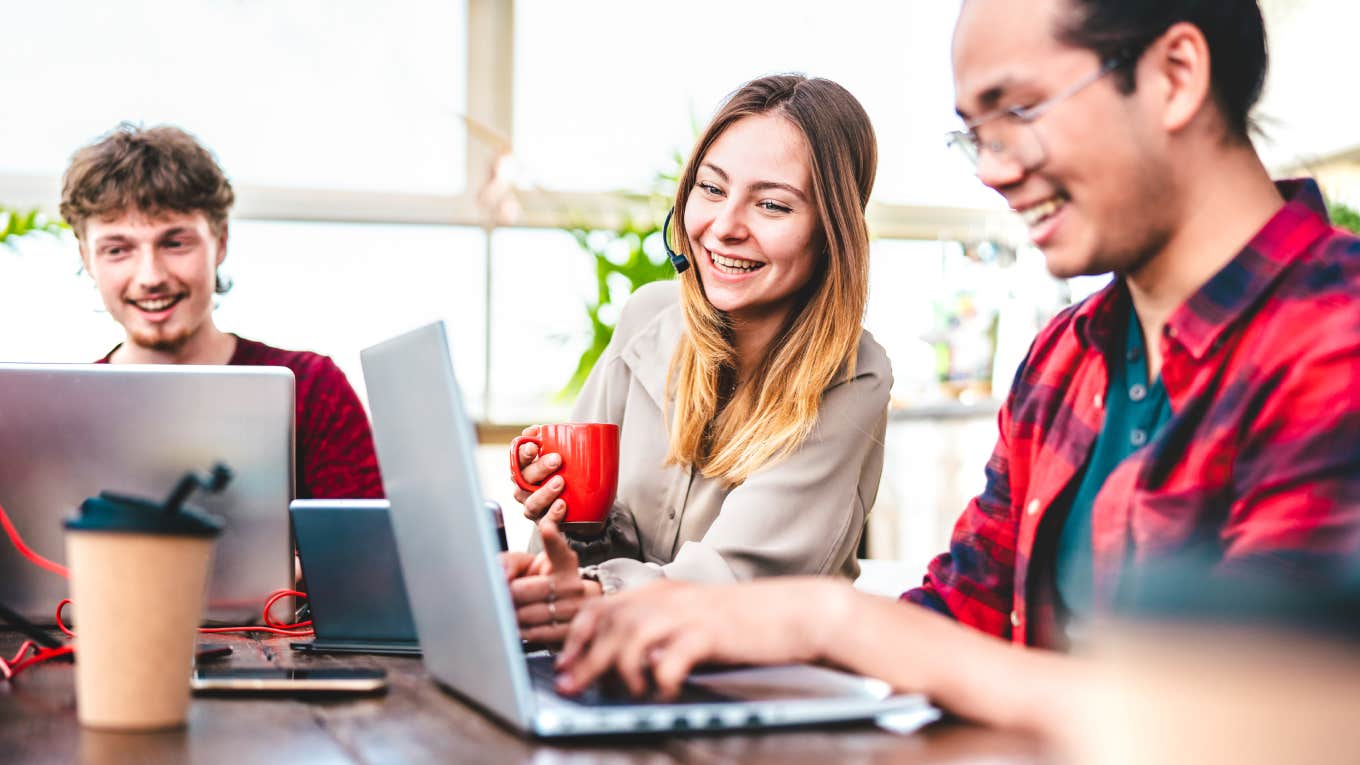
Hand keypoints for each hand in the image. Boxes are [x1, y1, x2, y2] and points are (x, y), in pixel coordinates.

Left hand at [508, 515, 602, 644]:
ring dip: (511, 614)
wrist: (567, 611)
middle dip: (508, 594)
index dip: (551, 538)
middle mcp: (573, 584)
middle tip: (501, 594)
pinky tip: (518, 625)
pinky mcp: (570, 632)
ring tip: (510, 610)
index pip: (558, 548)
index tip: (546, 527)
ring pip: (529, 614)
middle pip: (527, 589)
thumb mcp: (528, 566)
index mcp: (565, 562)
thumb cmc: (542, 585)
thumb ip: (509, 563)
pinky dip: (520, 631)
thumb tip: (500, 576)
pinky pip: (536, 633)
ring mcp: (575, 609)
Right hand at [511, 425, 567, 522]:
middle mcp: (524, 490)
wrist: (582, 509)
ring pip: (531, 503)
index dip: (522, 453)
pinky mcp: (545, 524)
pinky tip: (562, 506)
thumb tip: (536, 429)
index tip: (534, 446)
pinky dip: (552, 516)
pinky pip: (545, 524)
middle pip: (523, 480)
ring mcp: (533, 508)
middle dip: (538, 468)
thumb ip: (551, 441)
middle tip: (557, 460)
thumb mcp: (562, 457)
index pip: (517, 459)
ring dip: (544, 492)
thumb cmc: (567, 476)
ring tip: (560, 482)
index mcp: (525, 470)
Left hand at [554, 577, 849, 699]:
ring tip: (622, 694)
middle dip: (583, 659)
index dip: (577, 637)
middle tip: (569, 688)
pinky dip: (660, 682)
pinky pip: (670, 660)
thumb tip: (621, 664)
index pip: (602, 607)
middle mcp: (668, 598)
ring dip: (618, 671)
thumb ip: (659, 632)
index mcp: (660, 592)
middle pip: (609, 624)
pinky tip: (665, 694)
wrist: (796, 612)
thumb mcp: (693, 619)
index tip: (564, 664)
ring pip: (631, 638)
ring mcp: (689, 614)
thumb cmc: (745, 622)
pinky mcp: (710, 633)